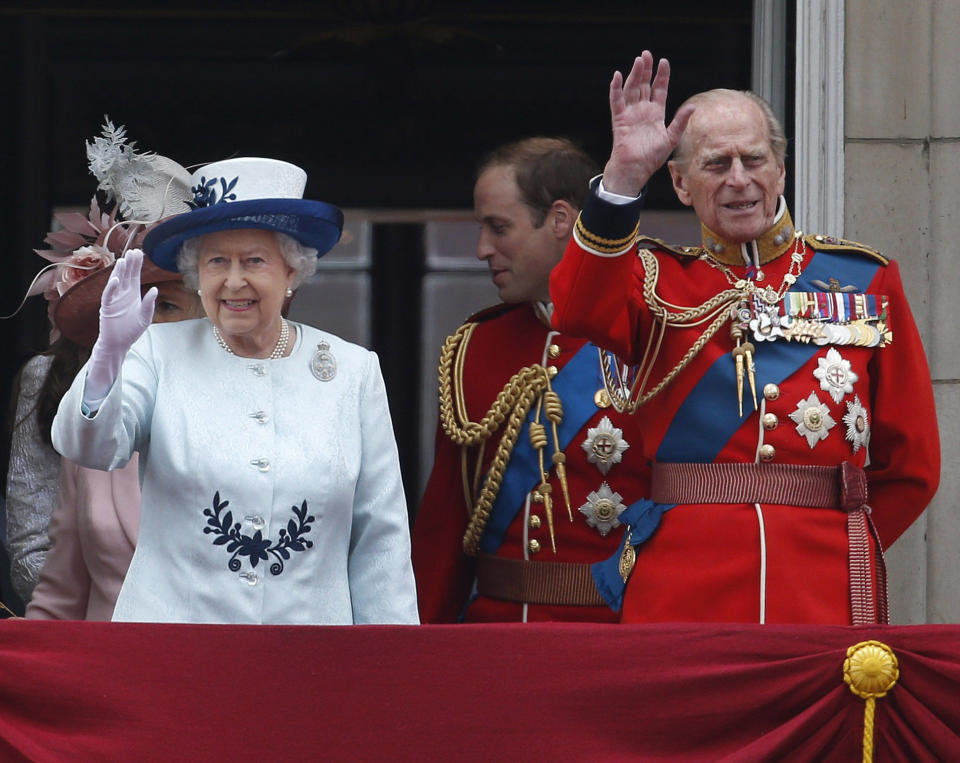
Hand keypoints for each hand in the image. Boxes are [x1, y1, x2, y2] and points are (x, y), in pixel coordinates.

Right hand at [96, 249, 156, 355]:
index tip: (140, 253)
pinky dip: (111, 288)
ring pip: (116, 282)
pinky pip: (108, 295)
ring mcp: (114, 299)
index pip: (135, 276)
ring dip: (119, 272)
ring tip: (123, 260)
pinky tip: (116, 280)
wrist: (119, 343)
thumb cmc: (131, 331)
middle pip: (126, 275)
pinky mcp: (107, 307)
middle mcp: (123, 294)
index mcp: (133, 294)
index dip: (137, 265)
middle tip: (133, 251)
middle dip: (130, 264)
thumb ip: (149, 304)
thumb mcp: (145, 317)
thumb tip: (155, 289)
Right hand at [602, 51, 694, 196]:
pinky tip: (617, 76)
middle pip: (644, 85)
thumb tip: (693, 106)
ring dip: (634, 75)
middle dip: (646, 70)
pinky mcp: (619, 119)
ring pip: (631, 89)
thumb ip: (680, 121)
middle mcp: (642, 110)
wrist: (635, 169)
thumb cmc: (652, 158)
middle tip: (646, 54)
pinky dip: (615, 88)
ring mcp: (630, 113)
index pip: (659, 89)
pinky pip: (616, 101)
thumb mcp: (671, 138)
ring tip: (638, 60)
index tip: (664, 62)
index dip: (661, 76)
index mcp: (656, 113)